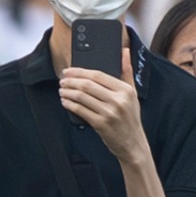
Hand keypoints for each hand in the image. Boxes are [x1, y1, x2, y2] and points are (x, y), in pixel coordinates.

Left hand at [59, 42, 148, 163]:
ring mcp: (109, 113)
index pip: (98, 75)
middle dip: (71, 81)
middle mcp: (118, 100)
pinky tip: (65, 102)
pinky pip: (80, 110)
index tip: (69, 70)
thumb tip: (125, 51)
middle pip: (88, 85)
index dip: (80, 71)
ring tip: (62, 90)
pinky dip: (70, 104)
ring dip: (68, 92)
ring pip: (82, 97)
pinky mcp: (101, 124)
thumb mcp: (133, 95)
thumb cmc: (130, 119)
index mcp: (126, 90)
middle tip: (62, 80)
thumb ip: (127, 72)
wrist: (133, 145)